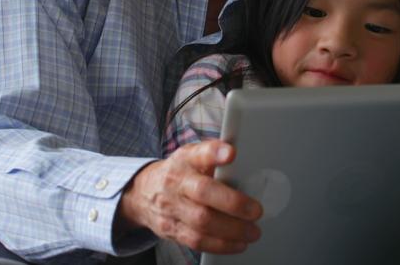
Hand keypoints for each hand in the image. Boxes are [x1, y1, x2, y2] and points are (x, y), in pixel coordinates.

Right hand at [117, 141, 262, 253]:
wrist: (142, 193)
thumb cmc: (179, 172)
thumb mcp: (192, 156)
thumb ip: (215, 157)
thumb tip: (245, 161)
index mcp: (185, 161)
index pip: (199, 153)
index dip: (214, 153)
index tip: (231, 153)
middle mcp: (176, 183)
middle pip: (203, 193)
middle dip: (233, 204)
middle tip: (256, 211)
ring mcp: (171, 208)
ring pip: (201, 223)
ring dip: (232, 231)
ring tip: (253, 232)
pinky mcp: (170, 230)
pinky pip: (197, 241)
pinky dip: (221, 245)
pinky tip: (238, 244)